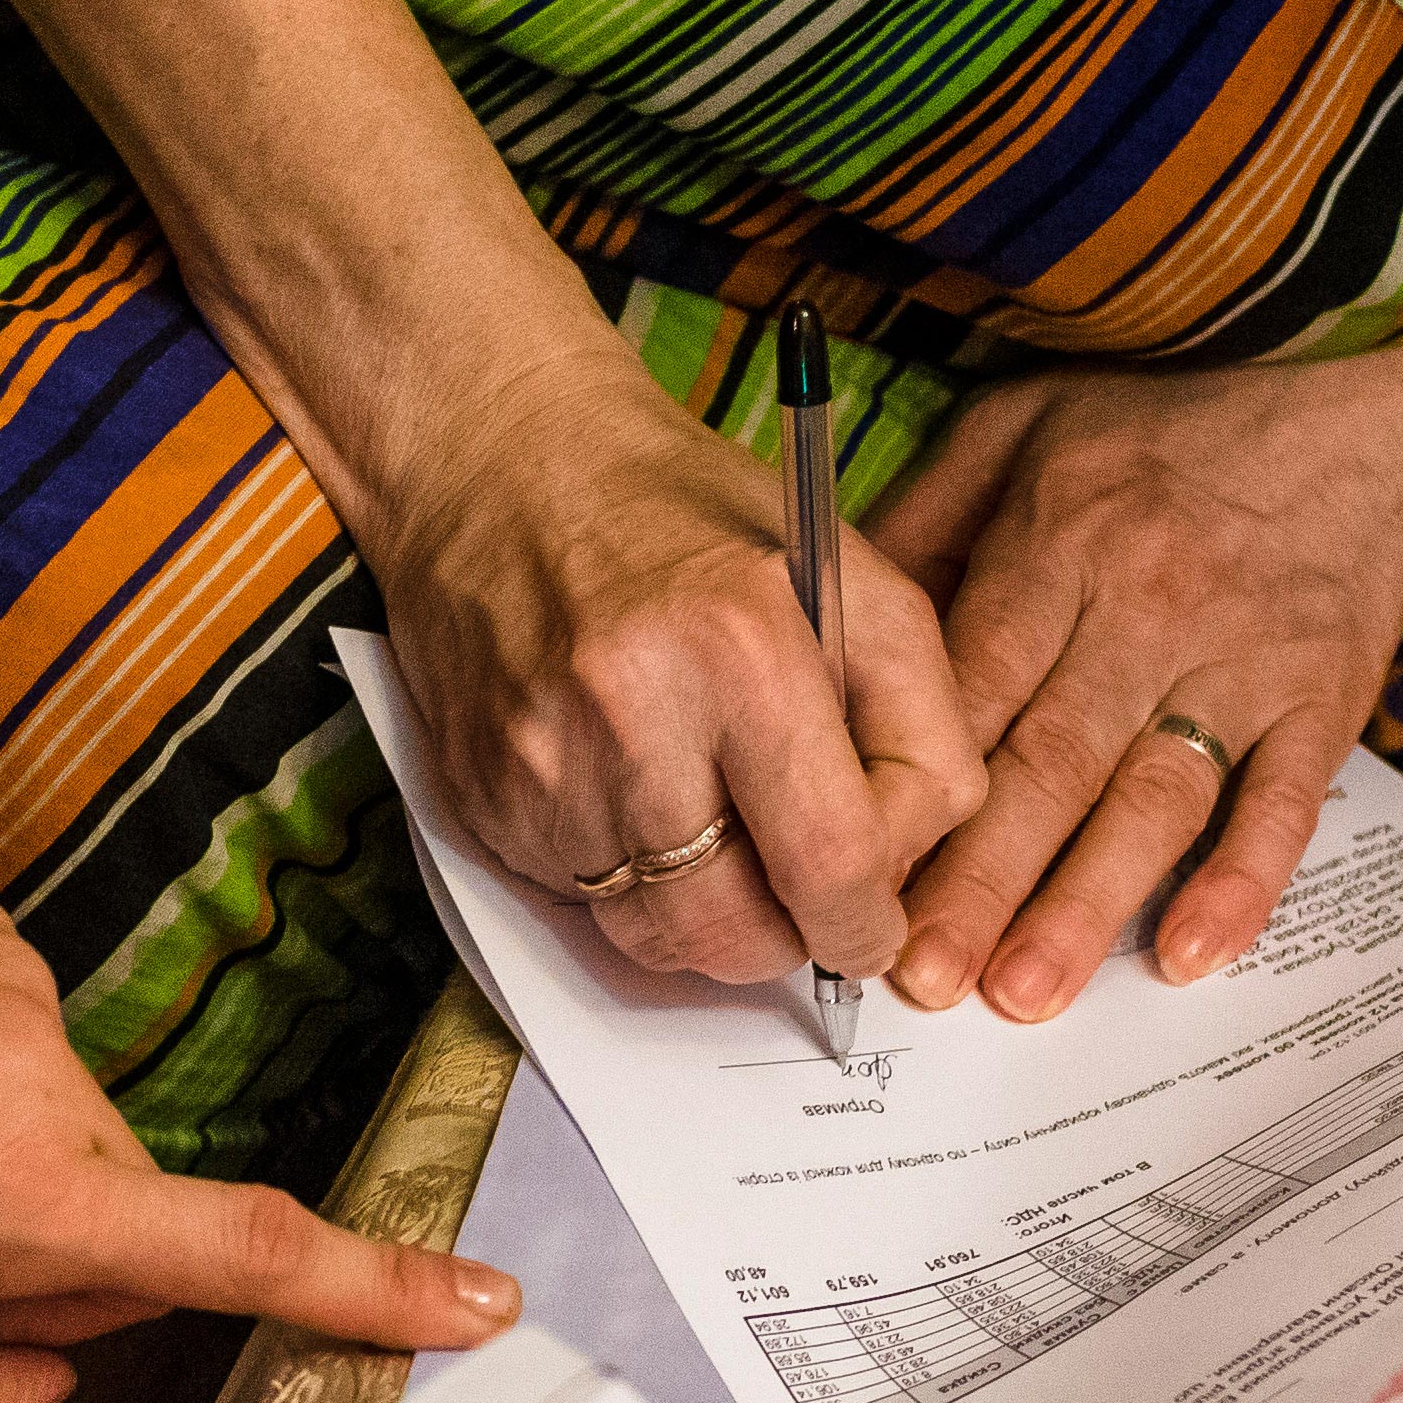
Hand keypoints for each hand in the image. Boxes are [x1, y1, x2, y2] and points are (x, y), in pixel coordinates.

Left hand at [0, 777, 513, 1402]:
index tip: (485, 1308)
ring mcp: (15, 982)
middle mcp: (44, 1073)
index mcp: (10, 1191)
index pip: (232, 1258)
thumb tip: (22, 1400)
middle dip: (19, 1276)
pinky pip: (6, 1055)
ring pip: (53, 1144)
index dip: (368, 1292)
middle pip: (112, 1229)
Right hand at [366, 346, 986, 989]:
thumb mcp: (846, 571)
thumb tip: (909, 864)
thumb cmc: (679, 508)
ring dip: (714, 921)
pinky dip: (632, 883)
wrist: (492, 460)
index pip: (836, 866)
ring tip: (725, 837)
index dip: (873, 917)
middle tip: (809, 896)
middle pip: (742, 937)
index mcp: (740, 649)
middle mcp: (629, 720)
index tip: (876, 912)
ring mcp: (542, 772)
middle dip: (795, 937)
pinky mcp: (483, 804)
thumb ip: (918, 714)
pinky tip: (637, 794)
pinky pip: (586, 907)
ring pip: (662, 942)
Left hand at [865, 358, 1402, 1017]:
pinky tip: (1188, 955)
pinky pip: (1283, 805)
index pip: (971, 679)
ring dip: (1086, 901)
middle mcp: (1149, 606)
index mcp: (1063, 538)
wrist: (1373, 435)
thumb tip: (822, 613)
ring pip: (1154, 796)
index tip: (852, 870)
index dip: (914, 783)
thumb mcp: (1024, 424)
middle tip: (919, 975)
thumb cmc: (1173, 434)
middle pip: (1051, 759)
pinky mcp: (1322, 704)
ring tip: (1021, 989)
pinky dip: (1240, 882)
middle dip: (980, 875)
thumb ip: (924, 515)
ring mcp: (1242, 662)